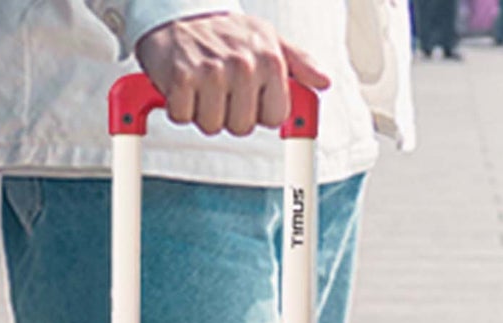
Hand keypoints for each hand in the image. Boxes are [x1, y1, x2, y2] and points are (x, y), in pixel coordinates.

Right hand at [135, 13, 329, 137]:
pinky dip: (179, 106)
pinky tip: (184, 84)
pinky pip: (183, 117)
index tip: (248, 94)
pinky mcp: (181, 79)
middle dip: (229, 114)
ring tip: (202, 84)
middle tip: (221, 87)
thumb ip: (300, 64)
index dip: (258, 112)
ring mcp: (211, 72)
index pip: (274, 119)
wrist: (180, 15)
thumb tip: (323, 82)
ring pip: (212, 126)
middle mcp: (244, 66)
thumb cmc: (228, 33)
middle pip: (242, 128)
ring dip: (203, 111)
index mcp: (270, 61)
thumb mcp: (269, 40)